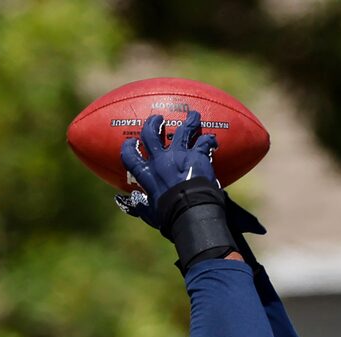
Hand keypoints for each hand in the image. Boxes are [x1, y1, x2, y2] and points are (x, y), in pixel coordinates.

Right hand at [119, 110, 218, 224]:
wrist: (190, 212)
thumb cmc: (169, 216)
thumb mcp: (151, 213)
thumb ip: (141, 206)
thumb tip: (129, 202)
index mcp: (147, 175)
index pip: (130, 157)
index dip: (128, 148)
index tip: (131, 142)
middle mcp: (161, 160)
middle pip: (151, 133)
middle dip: (153, 123)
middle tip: (158, 119)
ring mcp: (179, 155)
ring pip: (183, 129)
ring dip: (189, 121)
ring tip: (193, 116)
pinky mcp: (197, 155)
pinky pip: (204, 141)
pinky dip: (209, 140)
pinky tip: (212, 140)